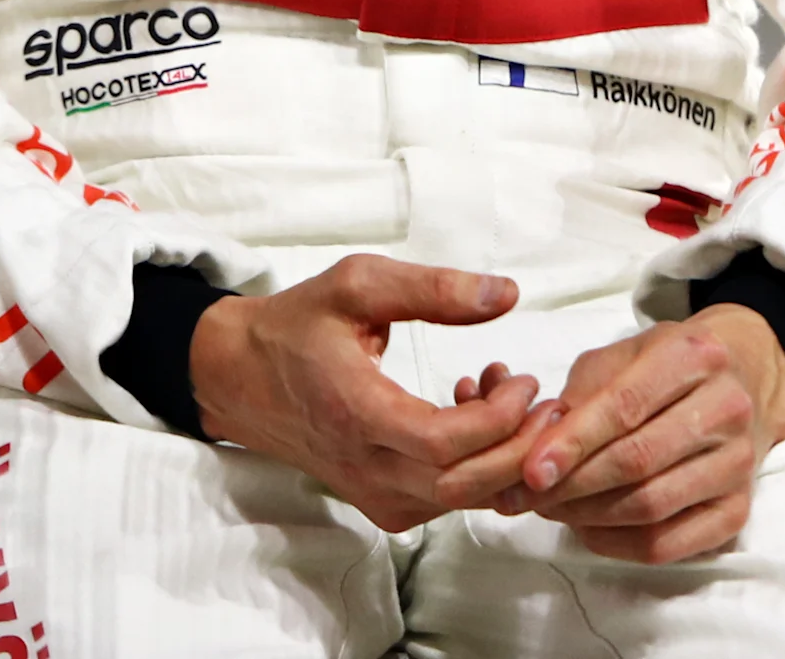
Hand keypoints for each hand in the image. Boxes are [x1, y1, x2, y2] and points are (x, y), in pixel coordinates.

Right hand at [187, 253, 540, 531]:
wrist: (240, 376)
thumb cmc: (299, 325)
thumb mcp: (358, 283)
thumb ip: (433, 288)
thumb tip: (507, 294)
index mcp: (354, 412)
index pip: (442, 445)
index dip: (499, 419)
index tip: (523, 379)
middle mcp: (364, 467)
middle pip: (462, 486)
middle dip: (520, 446)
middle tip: (544, 397)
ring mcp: (372, 493)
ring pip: (460, 499)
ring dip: (502, 453)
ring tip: (506, 390)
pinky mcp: (380, 501)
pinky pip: (445, 498)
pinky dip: (478, 465)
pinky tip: (474, 409)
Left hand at [436, 306, 784, 563]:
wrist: (744, 381)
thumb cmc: (669, 368)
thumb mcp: (626, 354)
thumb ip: (582, 393)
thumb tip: (541, 447)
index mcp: (695, 356)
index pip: (626, 407)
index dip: (573, 443)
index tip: (530, 471)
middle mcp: (728, 408)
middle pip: (637, 462)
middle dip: (572, 485)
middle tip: (526, 496)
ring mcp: (739, 463)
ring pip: (650, 507)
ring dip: (587, 517)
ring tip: (551, 509)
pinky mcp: (738, 510)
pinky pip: (668, 545)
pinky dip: (617, 545)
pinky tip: (588, 529)